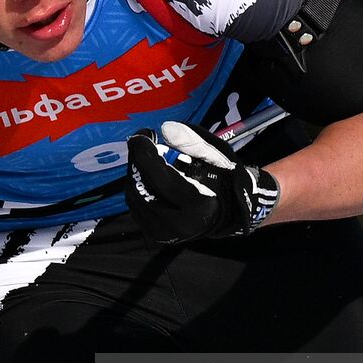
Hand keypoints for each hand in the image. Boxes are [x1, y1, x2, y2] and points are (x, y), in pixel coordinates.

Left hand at [125, 122, 279, 244]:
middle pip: (143, 187)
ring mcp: (164, 233)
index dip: (146, 154)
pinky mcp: (153, 233)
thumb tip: (165, 129)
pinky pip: (134, 204)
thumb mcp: (216, 156)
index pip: (161, 179)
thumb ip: (191, 142)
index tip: (143, 134)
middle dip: (139, 159)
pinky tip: (147, 173)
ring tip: (148, 156)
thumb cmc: (223, 181)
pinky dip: (137, 184)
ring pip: (134, 195)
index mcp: (199, 207)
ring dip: (136, 170)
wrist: (228, 213)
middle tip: (144, 141)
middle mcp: (179, 225)